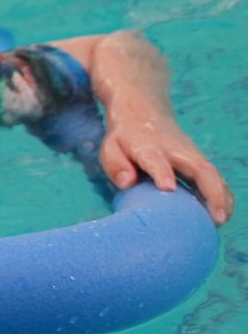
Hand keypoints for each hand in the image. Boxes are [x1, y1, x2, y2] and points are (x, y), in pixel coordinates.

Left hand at [101, 115, 232, 224]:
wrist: (142, 114)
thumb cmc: (124, 139)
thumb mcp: (110, 148)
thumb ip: (116, 165)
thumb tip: (127, 183)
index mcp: (147, 147)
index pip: (155, 159)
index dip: (162, 173)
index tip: (168, 189)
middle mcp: (174, 149)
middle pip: (198, 167)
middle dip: (210, 191)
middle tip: (216, 217)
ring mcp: (190, 153)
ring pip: (211, 173)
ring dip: (221, 196)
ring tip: (221, 219)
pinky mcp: (198, 160)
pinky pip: (214, 177)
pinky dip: (222, 194)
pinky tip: (222, 213)